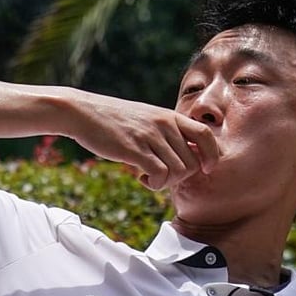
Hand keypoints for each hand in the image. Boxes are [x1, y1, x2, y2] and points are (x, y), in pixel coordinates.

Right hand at [66, 93, 219, 189]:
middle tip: (163, 175)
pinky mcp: (134, 149)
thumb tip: (186, 154)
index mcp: (170, 116)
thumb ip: (167, 131)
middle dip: (181, 177)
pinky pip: (159, 174)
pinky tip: (142, 178)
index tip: (206, 168)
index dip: (212, 155)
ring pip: (178, 171)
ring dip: (166, 182)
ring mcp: (150, 136)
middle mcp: (164, 124)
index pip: (206, 135)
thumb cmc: (115, 119)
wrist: (83, 112)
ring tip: (150, 177)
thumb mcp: (147, 117)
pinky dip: (155, 183)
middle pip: (192, 161)